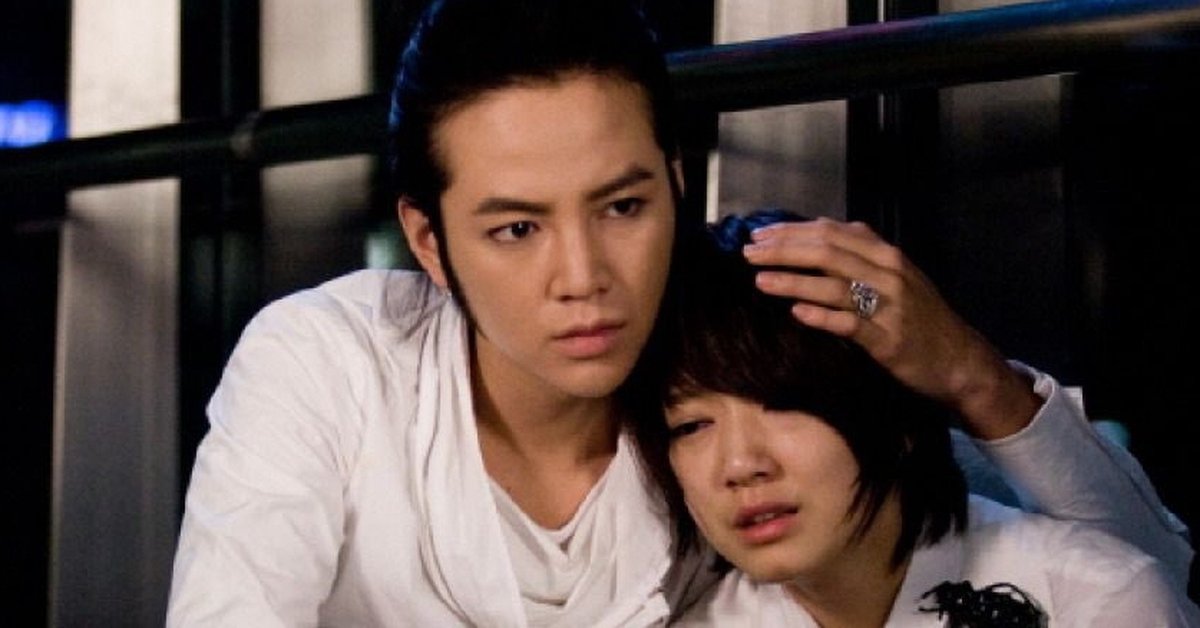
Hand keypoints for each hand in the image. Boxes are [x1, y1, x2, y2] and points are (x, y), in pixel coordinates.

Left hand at [742, 217, 1039, 439]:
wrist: (959, 360)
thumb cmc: (920, 319)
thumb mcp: (895, 278)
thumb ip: (860, 257)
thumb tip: (814, 239)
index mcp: (885, 254)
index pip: (831, 232)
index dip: (791, 231)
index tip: (758, 235)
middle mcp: (888, 272)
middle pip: (827, 251)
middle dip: (783, 250)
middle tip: (748, 254)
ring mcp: (890, 305)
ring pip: (834, 284)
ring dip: (793, 280)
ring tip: (760, 280)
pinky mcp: (888, 338)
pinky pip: (850, 323)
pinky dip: (822, 315)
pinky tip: (796, 312)